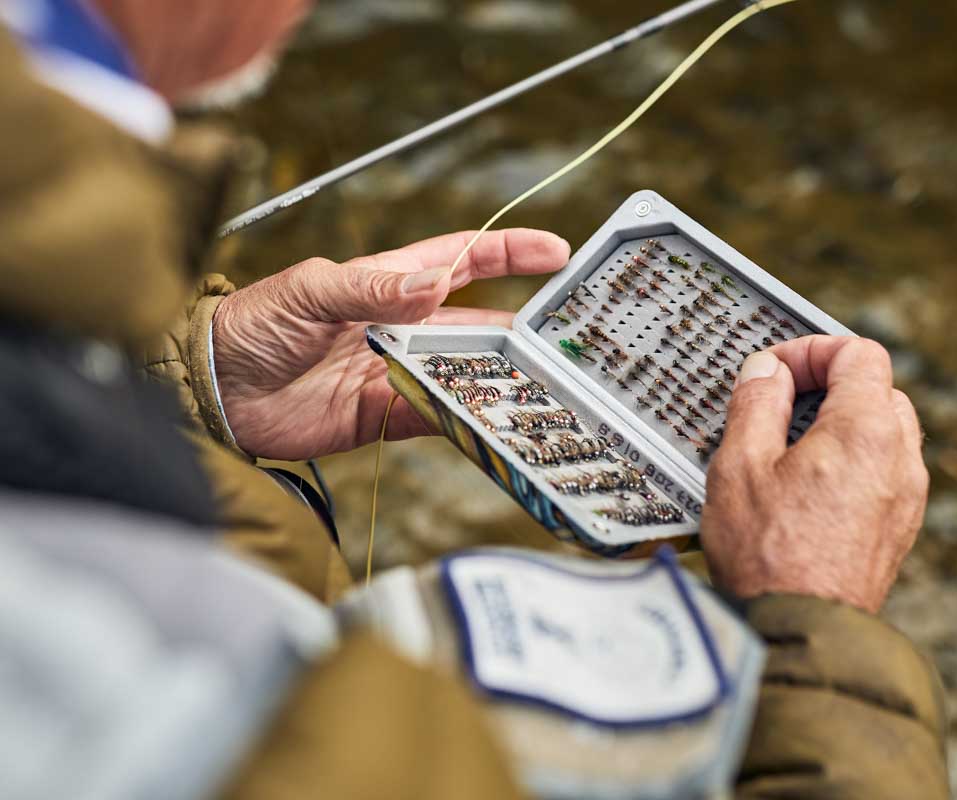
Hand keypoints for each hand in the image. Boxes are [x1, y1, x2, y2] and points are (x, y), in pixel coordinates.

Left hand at [212, 229, 569, 459]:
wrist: (211, 391)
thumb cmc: (251, 324)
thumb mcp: (307, 291)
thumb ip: (370, 288)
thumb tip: (433, 283)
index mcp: (389, 281)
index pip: (464, 259)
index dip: (511, 252)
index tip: (557, 252)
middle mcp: (403, 326)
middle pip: (478, 322)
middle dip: (522, 326)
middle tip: (566, 337)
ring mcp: (398, 371)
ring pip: (466, 372)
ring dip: (500, 376)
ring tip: (542, 382)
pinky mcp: (385, 414)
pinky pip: (438, 414)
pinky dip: (466, 416)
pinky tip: (495, 418)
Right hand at [700, 336, 927, 612]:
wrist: (801, 633)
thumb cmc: (767, 556)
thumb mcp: (740, 466)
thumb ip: (756, 403)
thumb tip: (767, 370)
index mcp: (865, 430)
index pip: (860, 353)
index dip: (813, 350)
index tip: (775, 370)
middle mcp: (900, 458)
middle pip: (879, 388)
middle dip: (830, 384)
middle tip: (781, 402)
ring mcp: (907, 496)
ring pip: (887, 430)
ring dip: (844, 423)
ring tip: (792, 447)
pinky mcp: (901, 528)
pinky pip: (887, 471)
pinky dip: (856, 460)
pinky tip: (810, 488)